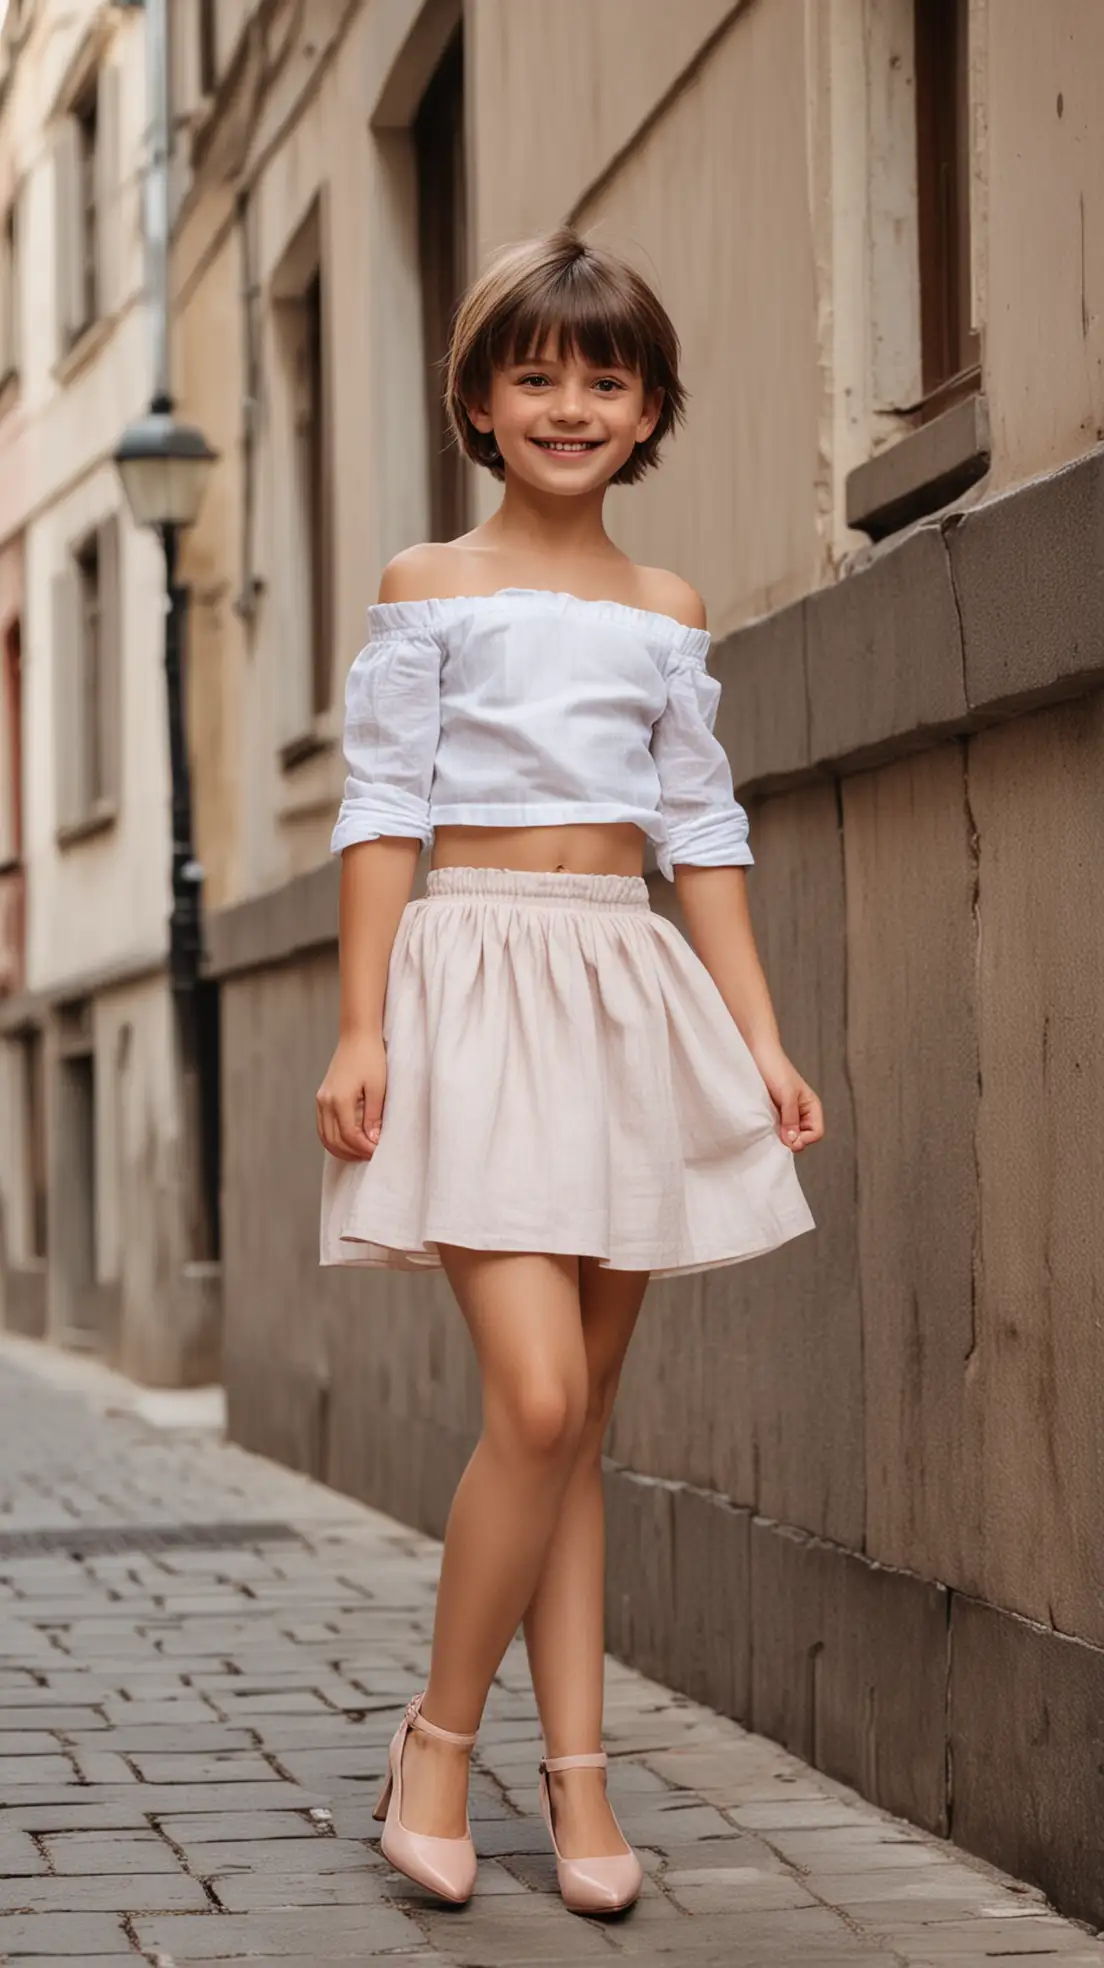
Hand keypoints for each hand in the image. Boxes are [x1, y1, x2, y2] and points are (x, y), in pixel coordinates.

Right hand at [316, 1031, 386, 1161]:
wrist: (357, 1037)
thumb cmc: (371, 1058)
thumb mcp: (378, 1087)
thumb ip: (373, 1116)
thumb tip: (372, 1140)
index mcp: (339, 1100)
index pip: (349, 1135)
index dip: (364, 1148)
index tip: (378, 1152)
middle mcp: (325, 1102)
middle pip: (334, 1140)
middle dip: (352, 1153)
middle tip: (371, 1157)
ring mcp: (321, 1100)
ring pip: (325, 1136)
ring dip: (341, 1149)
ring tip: (360, 1153)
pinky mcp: (322, 1097)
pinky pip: (323, 1127)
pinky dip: (333, 1139)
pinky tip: (348, 1142)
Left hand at [753, 1045, 824, 1152]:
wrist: (758, 1055)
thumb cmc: (776, 1069)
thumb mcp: (787, 1094)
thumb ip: (791, 1118)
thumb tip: (792, 1142)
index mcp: (812, 1107)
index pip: (817, 1133)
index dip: (804, 1139)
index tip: (789, 1138)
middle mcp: (802, 1114)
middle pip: (803, 1138)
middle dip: (792, 1140)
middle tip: (777, 1135)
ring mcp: (787, 1115)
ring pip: (789, 1136)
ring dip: (781, 1137)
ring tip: (770, 1128)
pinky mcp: (774, 1114)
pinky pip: (777, 1131)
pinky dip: (772, 1132)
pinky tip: (765, 1127)